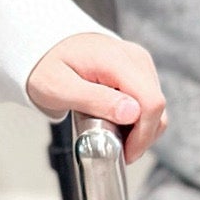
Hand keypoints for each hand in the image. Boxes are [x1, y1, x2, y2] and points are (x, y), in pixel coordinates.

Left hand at [25, 31, 167, 165]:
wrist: (43, 46)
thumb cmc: (46, 65)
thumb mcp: (60, 87)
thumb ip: (95, 99)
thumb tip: (132, 113)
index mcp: (117, 60)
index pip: (151, 102)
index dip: (143, 135)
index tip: (125, 152)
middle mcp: (134, 59)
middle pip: (156, 108)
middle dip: (141, 136)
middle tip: (115, 147)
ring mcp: (138, 63)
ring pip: (155, 107)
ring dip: (139, 129)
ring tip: (110, 133)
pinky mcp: (137, 70)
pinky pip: (147, 101)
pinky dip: (137, 118)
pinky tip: (115, 121)